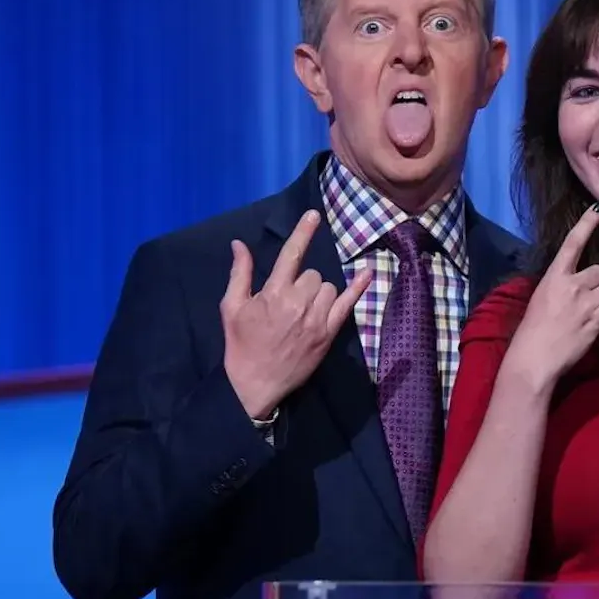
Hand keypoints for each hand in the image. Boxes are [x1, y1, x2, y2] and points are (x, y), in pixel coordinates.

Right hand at [220, 211, 372, 417]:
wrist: (255, 384)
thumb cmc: (241, 344)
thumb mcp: (232, 307)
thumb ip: (240, 273)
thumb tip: (239, 244)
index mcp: (273, 293)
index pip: (291, 255)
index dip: (303, 232)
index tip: (314, 215)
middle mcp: (298, 302)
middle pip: (311, 274)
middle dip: (301, 281)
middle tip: (287, 301)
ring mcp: (316, 318)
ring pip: (327, 286)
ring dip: (318, 292)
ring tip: (303, 310)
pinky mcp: (328, 333)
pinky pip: (347, 304)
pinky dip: (358, 288)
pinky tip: (367, 274)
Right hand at [504, 203, 598, 389]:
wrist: (534, 357)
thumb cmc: (531, 331)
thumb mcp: (540, 300)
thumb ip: (559, 288)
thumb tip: (576, 285)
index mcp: (553, 277)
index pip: (572, 243)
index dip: (587, 223)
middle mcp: (572, 284)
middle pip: (598, 270)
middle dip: (597, 281)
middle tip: (586, 299)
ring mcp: (586, 301)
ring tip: (594, 309)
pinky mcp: (598, 318)